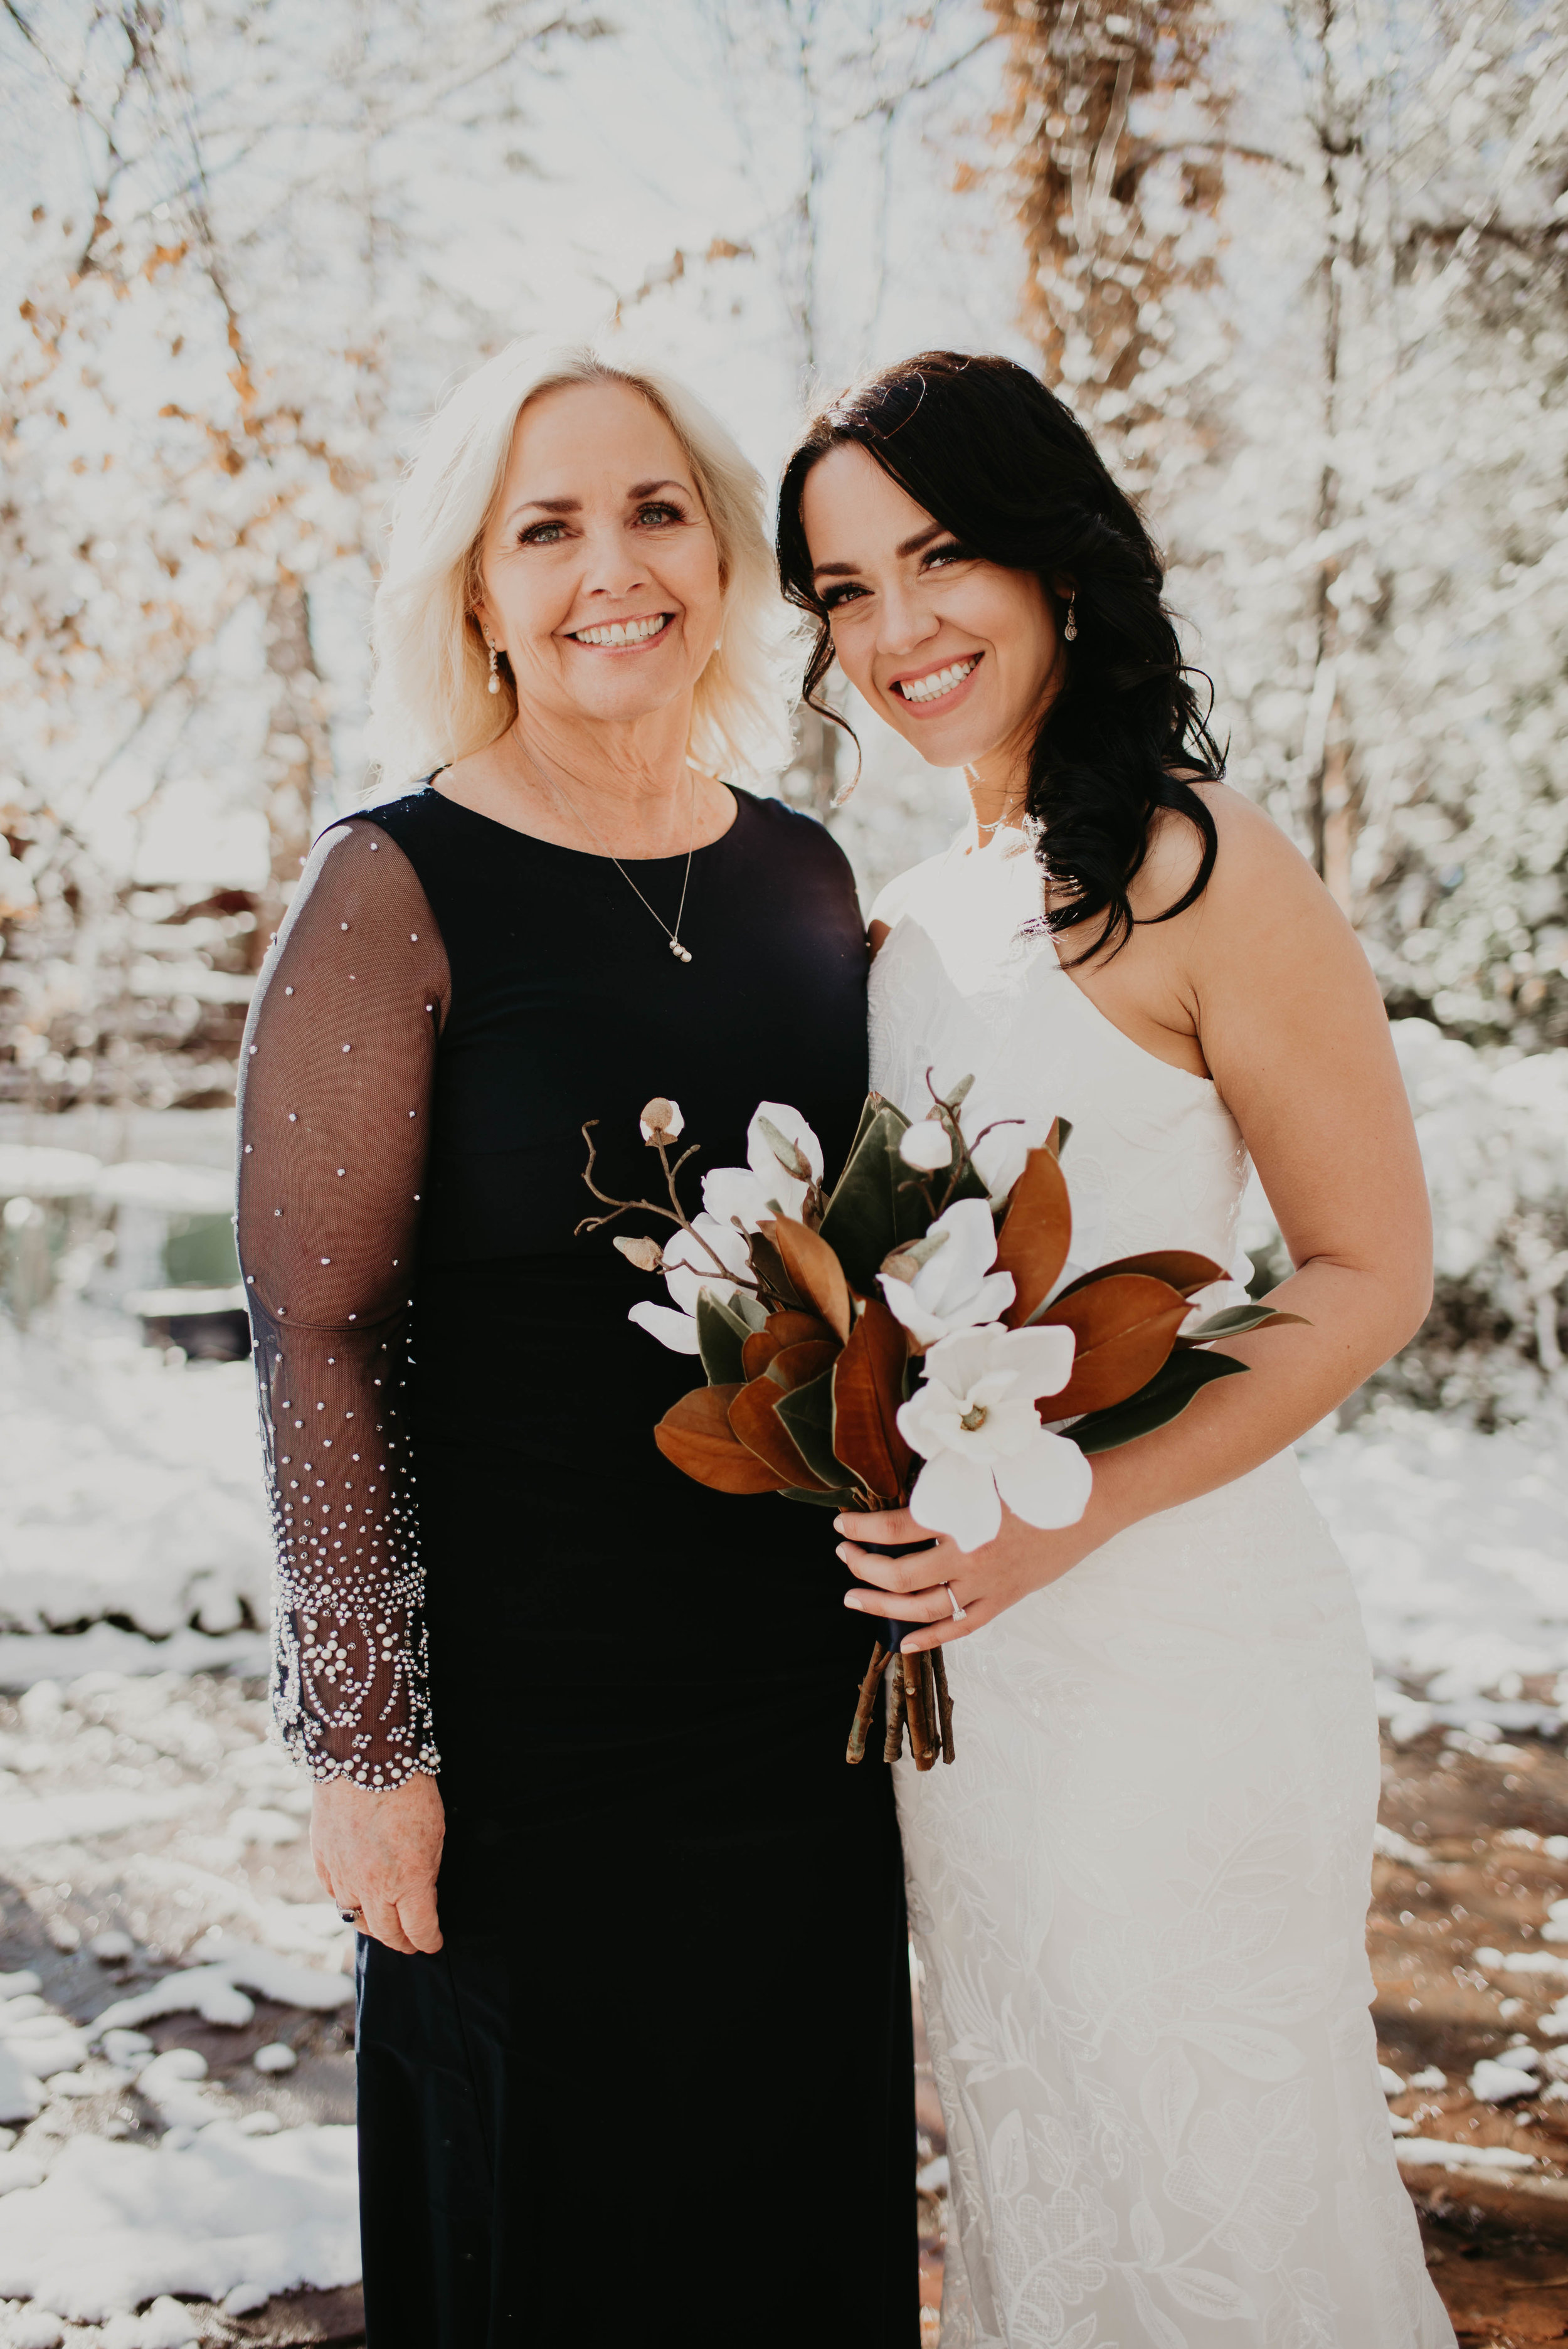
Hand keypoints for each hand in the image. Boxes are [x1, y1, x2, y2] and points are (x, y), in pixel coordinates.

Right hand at [311, 1772, 444, 1954]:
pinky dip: (347, 1901)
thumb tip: (423, 1893)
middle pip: (386, 1933)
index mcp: (408, 1882)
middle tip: (412, 1943)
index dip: (429, 1941)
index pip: (419, 1930)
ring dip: (373, 1926)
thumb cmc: (410, 1791)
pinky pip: (334, 1894)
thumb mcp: (435, 1834)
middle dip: (403, 1942)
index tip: (434, 1943)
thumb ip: (428, 1871)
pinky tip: (357, 1898)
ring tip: (384, 1926)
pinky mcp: (322, 1861)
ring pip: (355, 1918)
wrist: (364, 1760)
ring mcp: (343, 1876)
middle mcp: (372, 1887)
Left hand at [836, 1501, 1107, 1654]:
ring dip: (884, 1605)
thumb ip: (945, 1481)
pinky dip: (931, 1638)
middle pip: (902, 1574)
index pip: (895, 1527)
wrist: (1088, 1504)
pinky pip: (961, 1627)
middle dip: (864, 1566)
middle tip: (844, 1557)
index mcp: (962, 1517)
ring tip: (854, 1597)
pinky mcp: (1004, 1599)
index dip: (862, 1528)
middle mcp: (969, 1556)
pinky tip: (904, 1641)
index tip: (841, 1524)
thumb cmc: (1035, 1478)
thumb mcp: (984, 1469)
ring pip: (925, 1607)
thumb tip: (903, 1485)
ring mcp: (987, 1583)